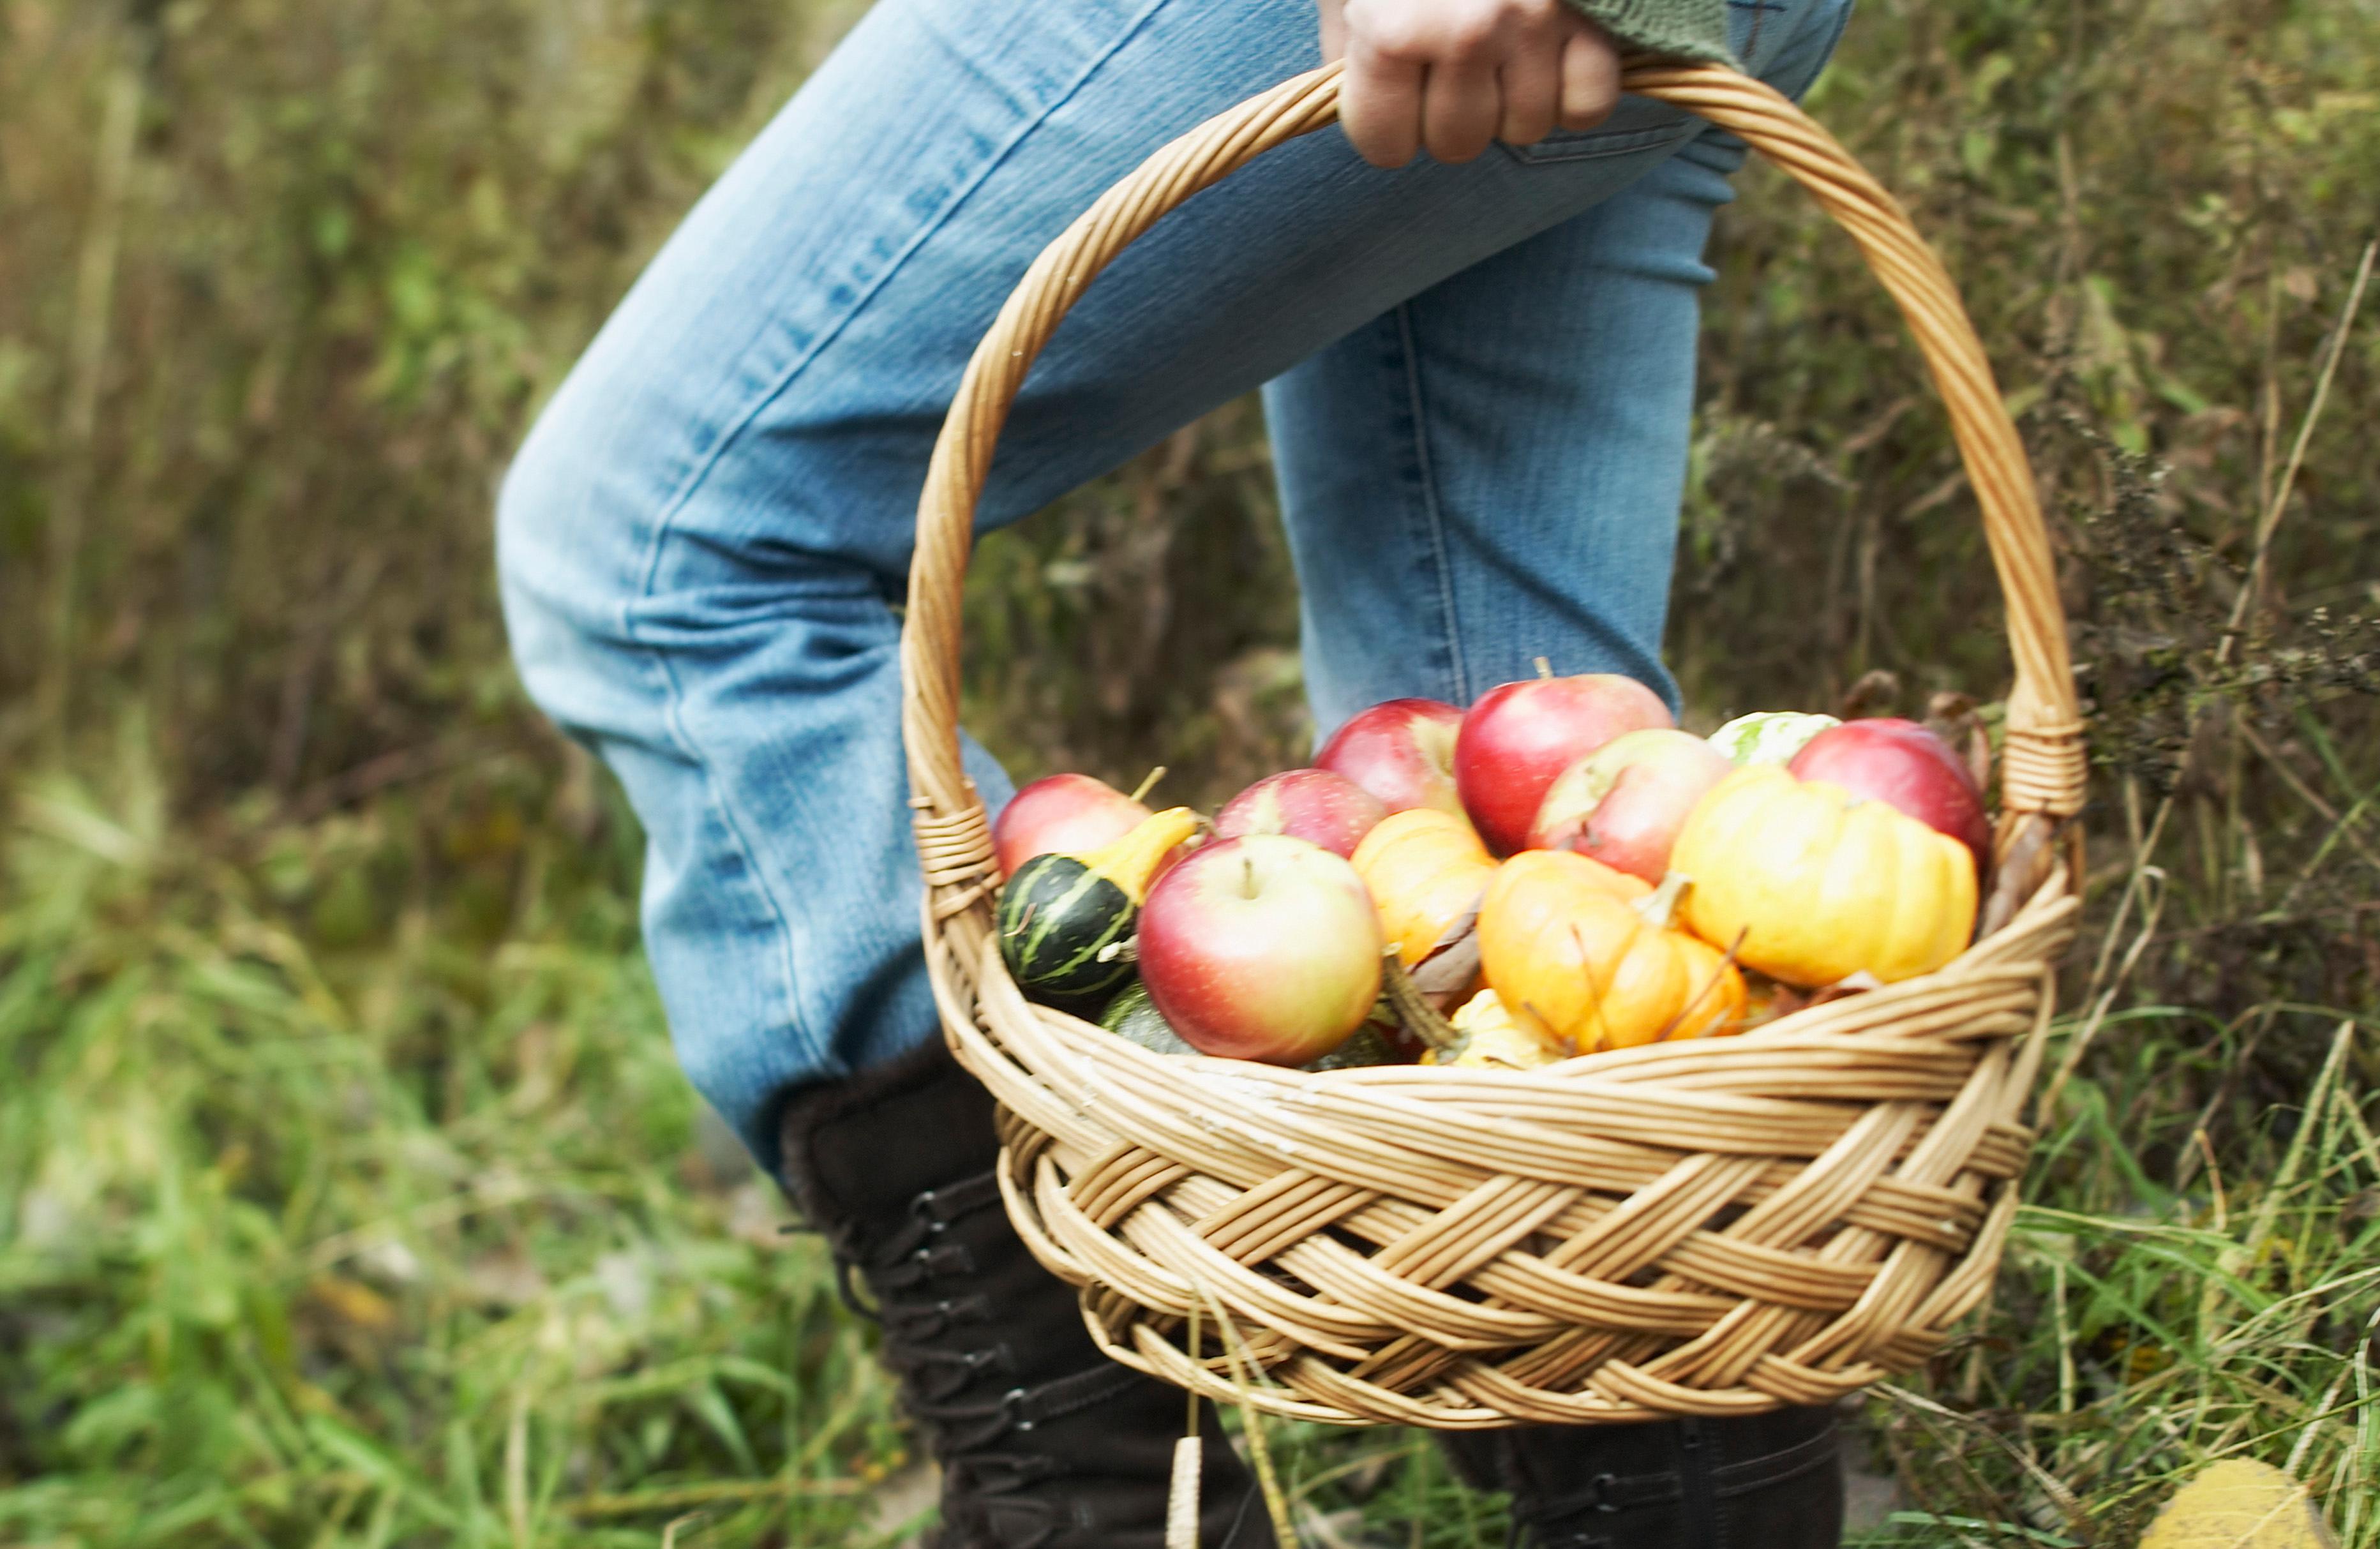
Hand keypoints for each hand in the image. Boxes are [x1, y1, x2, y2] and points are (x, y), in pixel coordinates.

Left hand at [1318, 0, 1621, 167]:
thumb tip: (1369, 108)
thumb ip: (1350, 47)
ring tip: (1498, 60)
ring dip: (1510, 106)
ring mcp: (1536, 23)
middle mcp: (1466, 33)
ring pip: (1525, 128)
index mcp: (1392, 30)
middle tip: (1446, 74)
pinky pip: (1589, 103)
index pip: (1386, 146)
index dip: (1385, 131)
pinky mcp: (1593, 17)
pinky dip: (1572, 97)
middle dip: (1447, 118)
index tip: (1391, 103)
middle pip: (1458, 143)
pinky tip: (1549, 66)